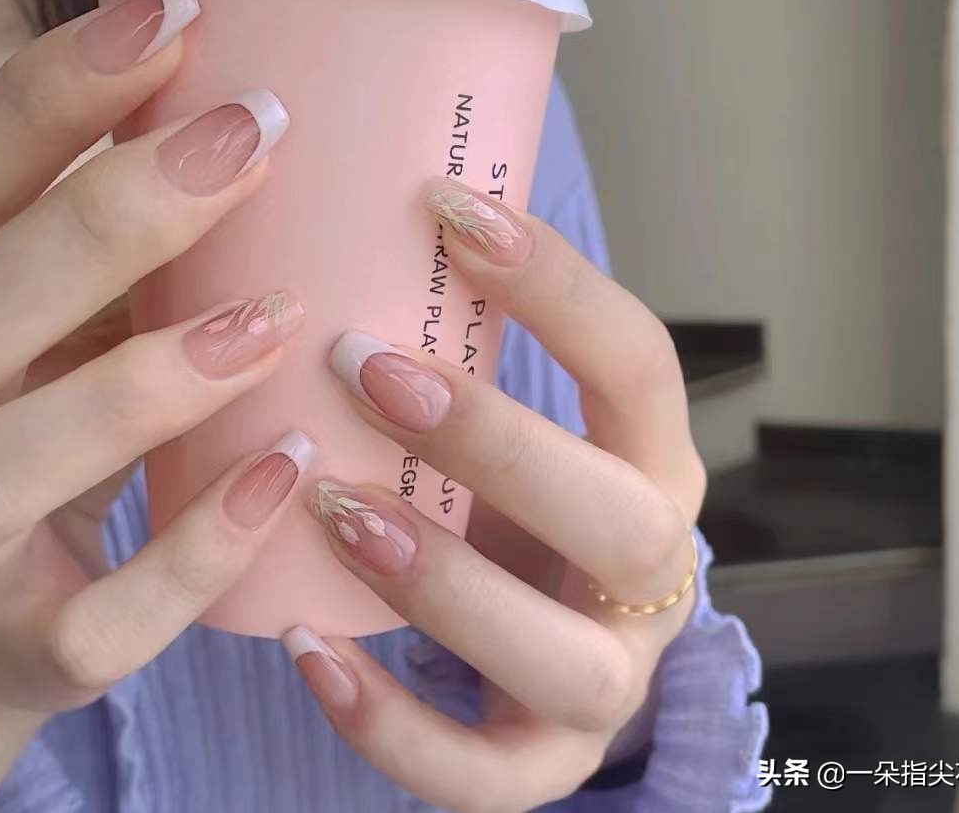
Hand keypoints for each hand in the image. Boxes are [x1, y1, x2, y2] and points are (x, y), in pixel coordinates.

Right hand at [0, 0, 309, 808]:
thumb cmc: (15, 455)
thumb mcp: (36, 344)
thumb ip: (91, 268)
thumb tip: (228, 145)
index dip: (55, 92)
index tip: (173, 14)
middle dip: (118, 210)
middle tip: (251, 131)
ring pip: (25, 455)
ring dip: (154, 379)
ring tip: (276, 314)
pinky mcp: (16, 654)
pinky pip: (105, 619)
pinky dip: (199, 548)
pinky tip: (291, 470)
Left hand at [286, 180, 704, 812]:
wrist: (547, 621)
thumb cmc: (517, 494)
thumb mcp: (512, 413)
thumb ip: (461, 343)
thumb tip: (359, 203)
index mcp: (653, 460)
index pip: (639, 362)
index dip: (559, 283)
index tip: (445, 205)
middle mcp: (653, 571)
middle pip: (619, 518)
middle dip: (497, 443)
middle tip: (367, 366)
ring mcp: (608, 675)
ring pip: (561, 657)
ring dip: (443, 584)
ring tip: (335, 507)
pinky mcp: (543, 757)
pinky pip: (484, 775)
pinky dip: (393, 726)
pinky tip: (306, 649)